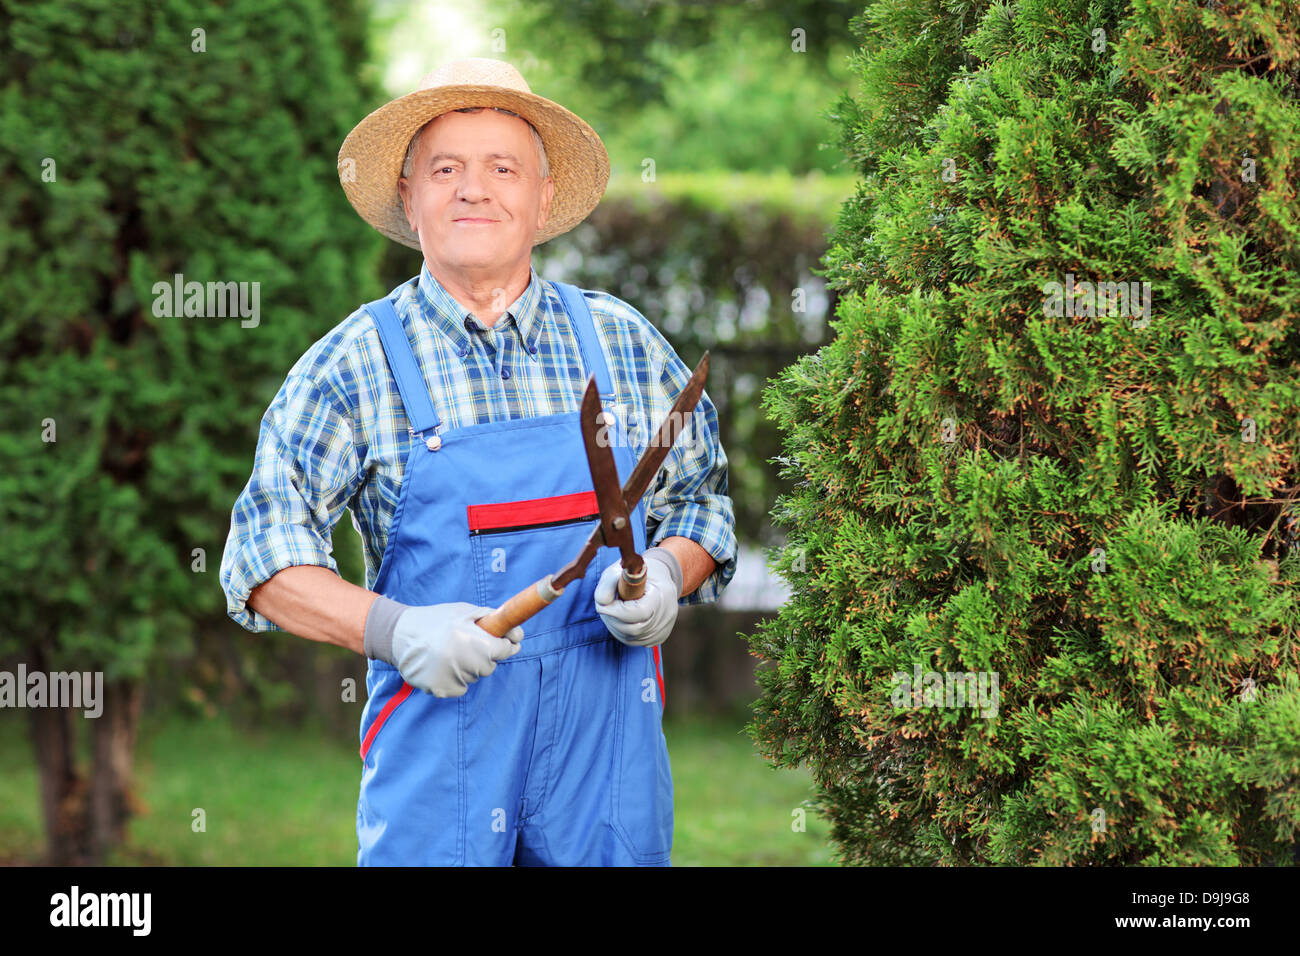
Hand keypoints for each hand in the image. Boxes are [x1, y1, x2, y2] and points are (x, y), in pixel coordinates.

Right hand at [364, 596, 521, 696]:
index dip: (503, 645)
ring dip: (468, 667)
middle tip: (465, 644)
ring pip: (474, 677)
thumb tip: (518, 635)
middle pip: (490, 666)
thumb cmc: (438, 620)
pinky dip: (455, 679)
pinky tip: (441, 665)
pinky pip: (460, 688)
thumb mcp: (466, 611)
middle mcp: (464, 661)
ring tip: (449, 652)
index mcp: (474, 640)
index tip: (498, 641)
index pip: (504, 650)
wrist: (400, 635)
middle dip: (483, 656)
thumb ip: (494, 620)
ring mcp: (452, 678)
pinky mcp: (441, 690)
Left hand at [594, 547, 682, 647]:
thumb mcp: (620, 571)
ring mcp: (663, 628)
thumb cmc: (636, 574)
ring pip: (631, 638)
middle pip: (633, 629)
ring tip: (613, 611)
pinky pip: (635, 641)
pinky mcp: (658, 637)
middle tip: (606, 608)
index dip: (615, 611)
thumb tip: (602, 603)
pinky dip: (623, 632)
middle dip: (613, 620)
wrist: (656, 580)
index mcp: (662, 594)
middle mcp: (667, 614)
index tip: (603, 603)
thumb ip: (608, 584)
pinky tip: (622, 619)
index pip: (637, 613)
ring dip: (616, 627)